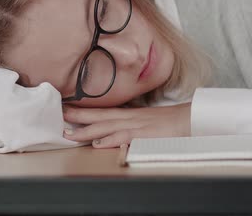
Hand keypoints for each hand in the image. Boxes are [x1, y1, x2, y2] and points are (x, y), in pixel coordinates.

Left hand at [62, 103, 191, 147]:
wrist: (192, 119)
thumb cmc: (172, 122)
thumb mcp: (148, 121)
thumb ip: (132, 125)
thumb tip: (115, 132)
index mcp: (131, 114)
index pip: (104, 111)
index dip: (85, 110)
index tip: (68, 108)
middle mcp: (130, 117)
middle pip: (100, 116)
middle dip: (78, 116)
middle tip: (60, 114)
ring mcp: (136, 125)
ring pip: (106, 127)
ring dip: (87, 130)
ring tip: (69, 133)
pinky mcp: (144, 135)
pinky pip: (124, 137)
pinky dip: (110, 140)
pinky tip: (98, 144)